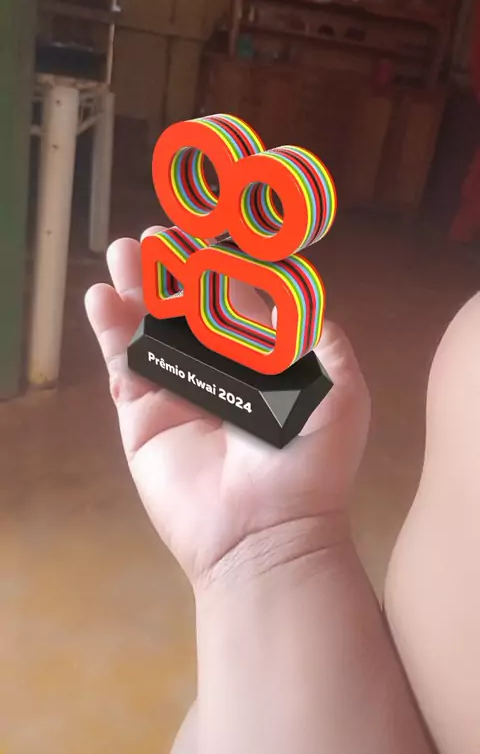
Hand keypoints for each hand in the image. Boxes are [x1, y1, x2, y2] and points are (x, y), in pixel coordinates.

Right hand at [85, 231, 369, 587]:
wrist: (266, 532)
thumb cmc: (309, 462)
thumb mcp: (338, 392)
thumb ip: (322, 339)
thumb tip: (294, 291)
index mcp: (260, 363)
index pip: (234, 303)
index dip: (220, 268)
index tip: (207, 232)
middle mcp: (216, 371)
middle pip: (187, 309)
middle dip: (172, 271)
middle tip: (156, 234)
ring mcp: (177, 391)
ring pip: (151, 330)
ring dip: (136, 289)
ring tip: (123, 251)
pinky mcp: (143, 415)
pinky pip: (125, 365)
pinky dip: (111, 331)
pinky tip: (101, 296)